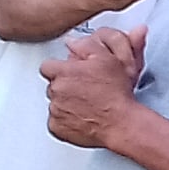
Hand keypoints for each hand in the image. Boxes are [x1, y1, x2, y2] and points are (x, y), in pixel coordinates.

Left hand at [42, 28, 146, 150]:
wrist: (120, 123)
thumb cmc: (115, 93)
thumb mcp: (106, 58)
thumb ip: (85, 45)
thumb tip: (72, 41)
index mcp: (63, 72)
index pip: (48, 65)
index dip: (60, 68)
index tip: (70, 73)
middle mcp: (56, 91)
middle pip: (53, 85)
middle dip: (65, 86)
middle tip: (84, 89)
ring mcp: (55, 111)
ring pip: (55, 103)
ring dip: (66, 102)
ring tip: (86, 104)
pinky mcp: (57, 128)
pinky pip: (56, 122)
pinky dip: (66, 121)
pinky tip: (82, 117)